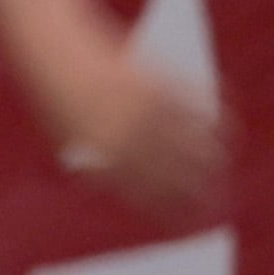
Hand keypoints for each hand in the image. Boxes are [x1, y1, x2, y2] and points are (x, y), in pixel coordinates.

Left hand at [31, 40, 226, 220]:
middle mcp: (127, 141)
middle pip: (182, 176)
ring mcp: (144, 112)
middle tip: (220, 199)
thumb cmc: (57, 97)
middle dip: (205, 192)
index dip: (177, 216)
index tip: (193, 224)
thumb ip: (101, 168)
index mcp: (104, 163)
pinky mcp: (155, 83)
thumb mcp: (69, 140)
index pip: (152, 200)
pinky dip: (216, 115)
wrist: (50, 50)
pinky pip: (198, 106)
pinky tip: (223, 123)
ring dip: (216, 157)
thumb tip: (138, 193)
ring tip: (222, 163)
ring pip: (197, 144)